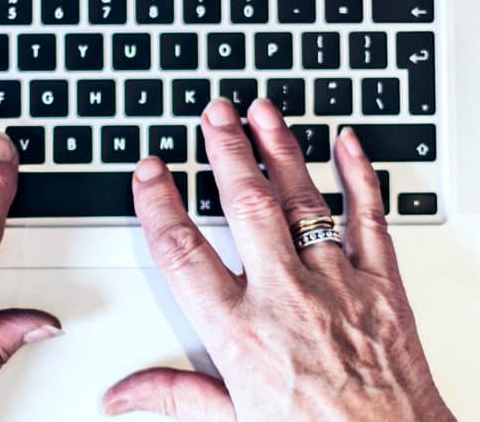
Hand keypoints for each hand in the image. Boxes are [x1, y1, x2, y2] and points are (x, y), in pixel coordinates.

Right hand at [103, 99, 454, 420]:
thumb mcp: (231, 420)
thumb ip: (173, 395)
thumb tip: (122, 395)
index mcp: (240, 331)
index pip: (183, 252)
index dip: (160, 204)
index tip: (151, 173)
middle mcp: (285, 298)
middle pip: (245, 206)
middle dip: (225, 152)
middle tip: (213, 116)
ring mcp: (336, 284)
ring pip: (302, 201)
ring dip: (279, 150)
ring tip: (262, 113)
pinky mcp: (383, 284)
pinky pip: (370, 218)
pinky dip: (360, 177)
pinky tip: (346, 145)